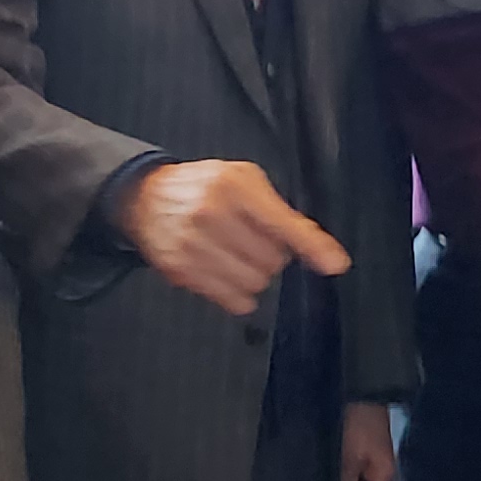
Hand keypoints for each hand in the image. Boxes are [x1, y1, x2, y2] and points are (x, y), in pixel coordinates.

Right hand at [119, 160, 350, 314]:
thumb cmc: (204, 187)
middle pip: (271, 261)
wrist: (145, 198)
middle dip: (271, 256)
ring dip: (254, 275)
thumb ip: (282, 213)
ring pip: (253, 284)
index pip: (282, 223)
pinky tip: (226, 271)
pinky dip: (237, 293)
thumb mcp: (244, 181)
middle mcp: (211, 213)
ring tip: (237, 255)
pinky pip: (231, 299)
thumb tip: (322, 253)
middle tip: (253, 240)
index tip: (334, 264)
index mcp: (233, 186)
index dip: (311, 246)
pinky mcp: (180, 271)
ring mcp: (192, 245)